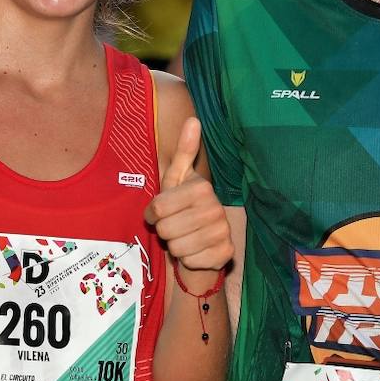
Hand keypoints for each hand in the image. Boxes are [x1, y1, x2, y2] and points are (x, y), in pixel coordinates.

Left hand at [144, 117, 232, 287]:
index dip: (153, 215)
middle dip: (165, 231)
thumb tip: (193, 119)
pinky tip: (196, 250)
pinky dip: (188, 259)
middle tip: (176, 226)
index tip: (162, 213)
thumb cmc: (183, 207)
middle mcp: (216, 208)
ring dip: (176, 245)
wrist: (204, 241)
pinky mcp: (226, 254)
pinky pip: (190, 261)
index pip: (157, 209)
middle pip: (165, 229)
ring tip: (185, 237)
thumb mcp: (177, 179)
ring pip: (177, 247)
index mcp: (202, 188)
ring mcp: (223, 232)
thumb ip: (184, 152)